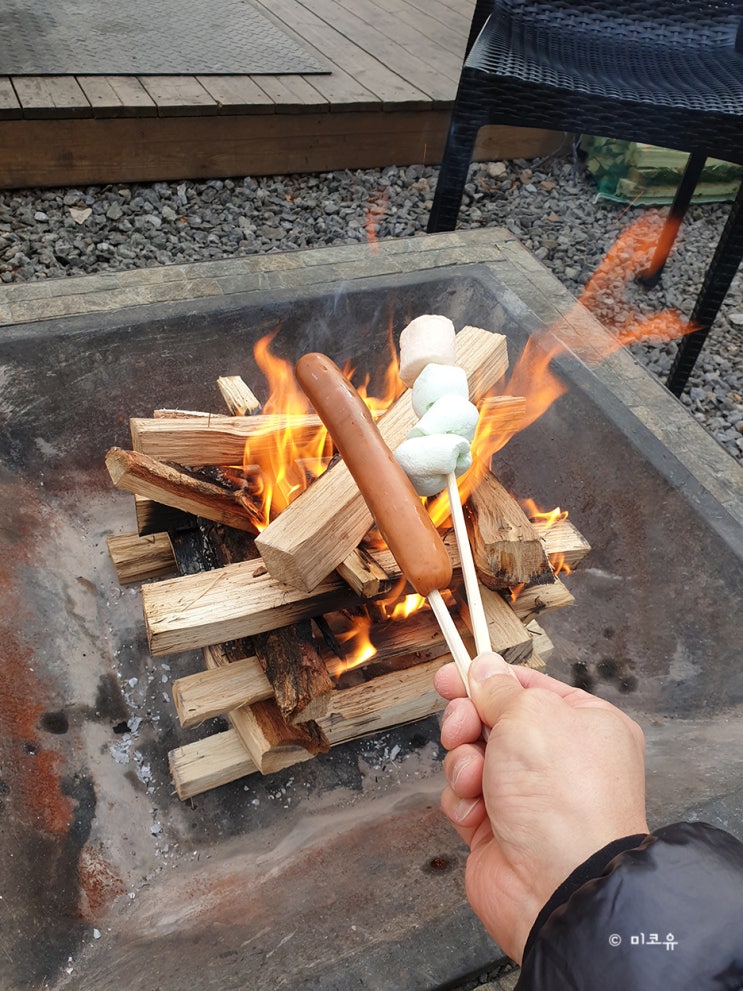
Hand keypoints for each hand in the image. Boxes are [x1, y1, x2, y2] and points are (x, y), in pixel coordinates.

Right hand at [435, 653, 647, 962]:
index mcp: (584, 724)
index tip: (450, 675)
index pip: (528, 687)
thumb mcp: (529, 715)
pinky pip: (465, 797)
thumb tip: (483, 668)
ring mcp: (529, 795)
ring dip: (464, 763)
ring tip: (477, 779)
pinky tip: (479, 813)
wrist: (559, 882)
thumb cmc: (563, 795)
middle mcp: (560, 759)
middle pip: (493, 721)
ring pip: (472, 757)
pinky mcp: (499, 828)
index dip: (486, 678)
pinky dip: (464, 801)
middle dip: (468, 723)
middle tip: (461, 728)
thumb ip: (498, 688)